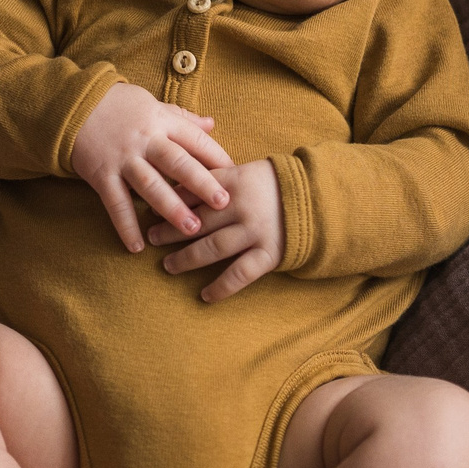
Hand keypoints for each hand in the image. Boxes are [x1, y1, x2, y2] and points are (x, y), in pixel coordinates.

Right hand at [67, 81, 232, 253]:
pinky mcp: (101, 175)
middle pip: (177, 163)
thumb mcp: (153, 104)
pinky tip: (137, 247)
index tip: (238, 175)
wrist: (73, 106)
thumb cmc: (119, 106)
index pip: (195, 140)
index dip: (217, 157)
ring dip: (171, 208)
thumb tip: (213, 124)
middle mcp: (145, 140)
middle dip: (202, 184)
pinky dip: (125, 226)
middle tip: (224, 204)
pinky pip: (115, 203)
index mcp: (162, 122)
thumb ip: (182, 118)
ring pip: (150, 185)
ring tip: (192, 229)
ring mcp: (123, 159)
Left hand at [148, 159, 283, 302]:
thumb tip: (175, 188)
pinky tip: (205, 296)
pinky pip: (239, 274)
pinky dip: (221, 287)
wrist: (317, 198)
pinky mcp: (269, 254)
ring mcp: (255, 232)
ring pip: (212, 248)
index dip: (170, 203)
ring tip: (168, 266)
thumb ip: (214, 179)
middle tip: (150, 239)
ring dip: (186, 259)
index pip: (193, 192)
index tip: (151, 211)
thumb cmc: (273, 184)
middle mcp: (242, 207)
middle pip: (197, 222)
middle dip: (170, 231)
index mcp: (233, 181)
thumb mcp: (244, 171)